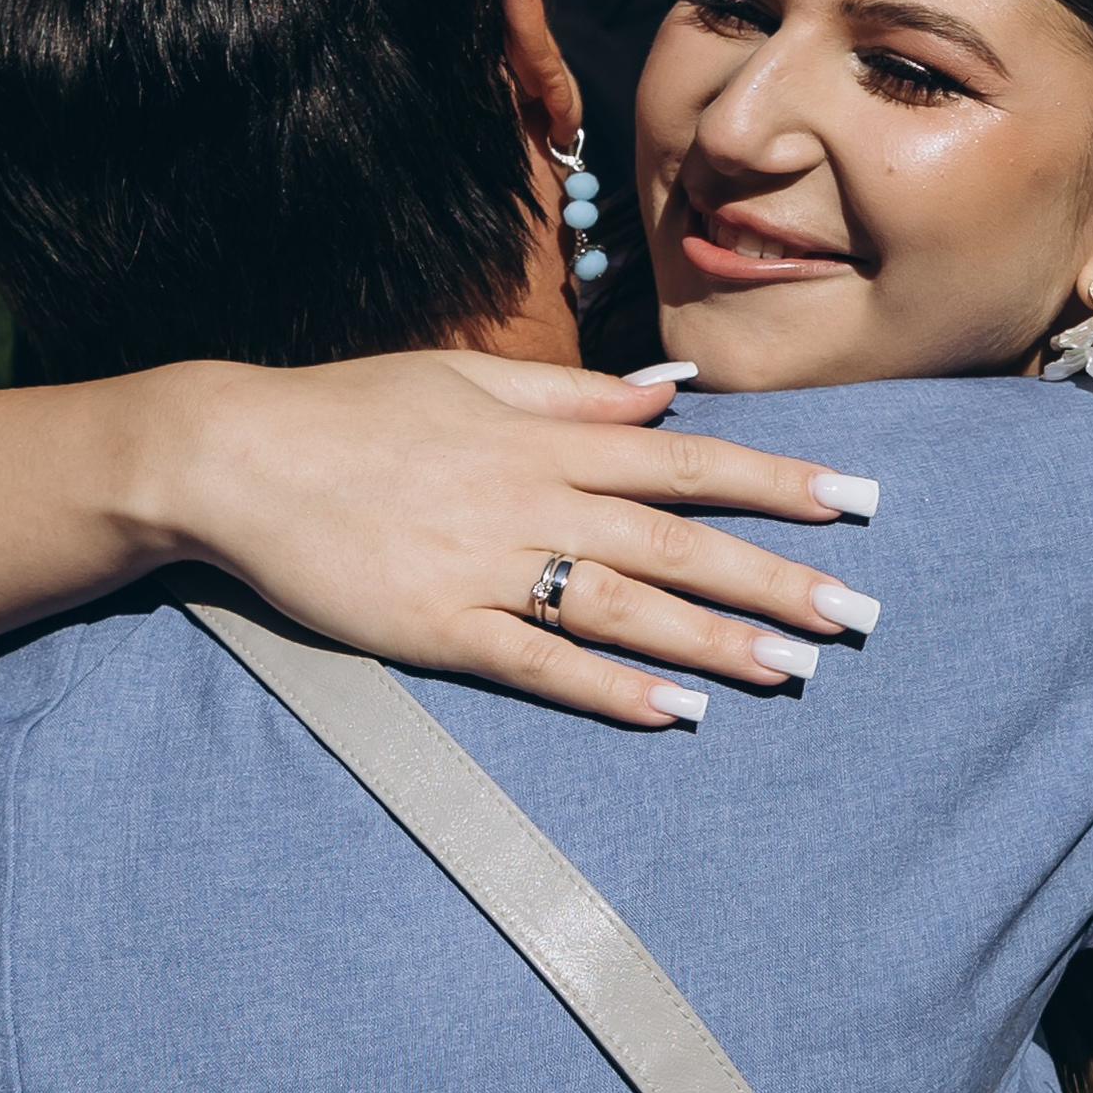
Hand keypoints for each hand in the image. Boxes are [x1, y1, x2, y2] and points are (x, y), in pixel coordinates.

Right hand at [159, 349, 883, 728]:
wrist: (233, 454)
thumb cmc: (350, 411)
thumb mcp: (469, 380)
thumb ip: (575, 397)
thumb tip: (668, 394)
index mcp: (547, 440)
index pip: (690, 461)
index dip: (779, 483)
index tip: (858, 504)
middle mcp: (532, 500)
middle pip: (677, 543)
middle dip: (774, 579)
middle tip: (858, 616)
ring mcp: (486, 567)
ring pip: (623, 607)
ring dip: (711, 640)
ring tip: (790, 671)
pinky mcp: (437, 626)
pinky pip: (538, 663)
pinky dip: (608, 688)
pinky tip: (673, 712)